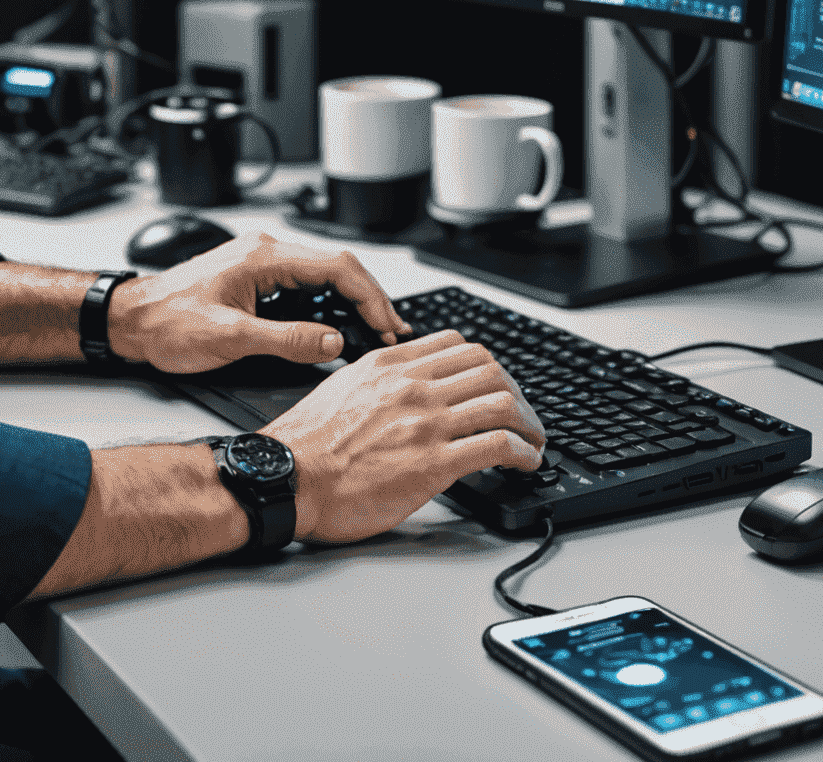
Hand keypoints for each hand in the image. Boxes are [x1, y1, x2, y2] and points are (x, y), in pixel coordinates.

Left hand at [109, 232, 410, 371]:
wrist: (133, 320)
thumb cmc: (168, 323)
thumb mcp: (229, 338)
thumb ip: (285, 340)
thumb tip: (332, 341)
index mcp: (264, 257)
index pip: (336, 268)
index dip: (370, 297)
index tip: (387, 325)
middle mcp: (267, 252)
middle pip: (337, 268)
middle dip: (370, 299)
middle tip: (391, 331)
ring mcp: (262, 263)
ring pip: (324, 276)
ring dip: (352, 301)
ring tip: (375, 330)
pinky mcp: (257, 277)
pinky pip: (306, 284)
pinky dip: (330, 303)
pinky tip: (339, 324)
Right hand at [262, 329, 545, 541]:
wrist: (288, 477)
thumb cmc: (306, 443)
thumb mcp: (343, 387)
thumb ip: (380, 380)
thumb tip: (402, 385)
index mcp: (390, 364)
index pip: (458, 346)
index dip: (487, 364)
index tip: (495, 383)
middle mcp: (413, 385)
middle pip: (489, 368)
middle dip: (515, 391)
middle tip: (523, 414)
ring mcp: (426, 422)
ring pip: (501, 402)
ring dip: (529, 422)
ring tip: (534, 441)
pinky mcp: (434, 462)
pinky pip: (497, 445)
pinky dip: (523, 452)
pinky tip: (526, 462)